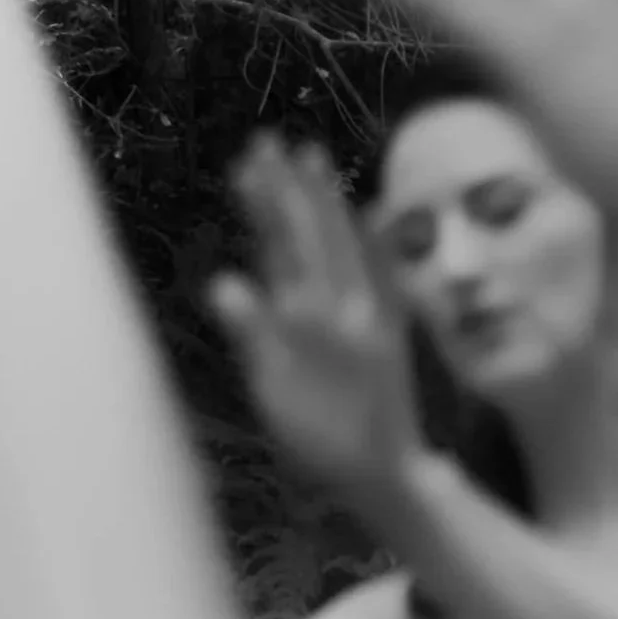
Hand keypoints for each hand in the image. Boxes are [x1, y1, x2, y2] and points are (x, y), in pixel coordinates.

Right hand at [209, 133, 424, 517]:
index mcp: (307, 319)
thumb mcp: (275, 398)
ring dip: (326, 198)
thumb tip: (225, 283)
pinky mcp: (392, 327)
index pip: (280, 242)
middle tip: (267, 140)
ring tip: (313, 156)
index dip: (265, 199)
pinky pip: (385, 272)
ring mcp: (370, 314)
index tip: (248, 158)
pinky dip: (377, 239)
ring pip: (345, 242)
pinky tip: (375, 211)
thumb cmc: (321, 445)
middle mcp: (341, 306)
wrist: (389, 478)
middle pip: (311, 231)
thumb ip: (252, 338)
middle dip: (289, 184)